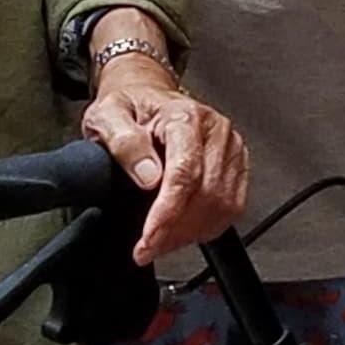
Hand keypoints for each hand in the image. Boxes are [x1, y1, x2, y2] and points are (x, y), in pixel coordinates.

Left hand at [78, 19, 247, 264]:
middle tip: (146, 247)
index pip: (184, 173)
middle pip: (206, 195)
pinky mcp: (237, 166)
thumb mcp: (106, 116)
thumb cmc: (129, 107)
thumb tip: (148, 176)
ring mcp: (231, 149)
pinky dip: (206, 227)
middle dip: (174, 230)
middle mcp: (216, 131)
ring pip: (222, 206)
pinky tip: (182, 230)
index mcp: (184, 117)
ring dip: (190, 233)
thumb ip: (124, 142)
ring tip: (161, 241)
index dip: (167, 213)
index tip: (148, 238)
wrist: (147, 97)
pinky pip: (231, 207)